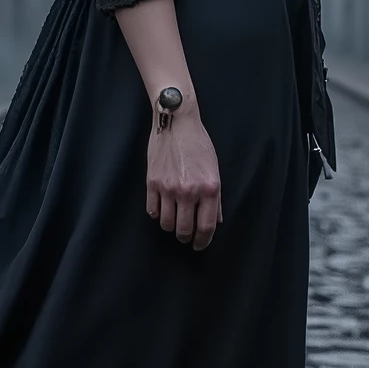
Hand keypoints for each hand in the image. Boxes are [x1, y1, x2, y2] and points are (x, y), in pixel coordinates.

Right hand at [146, 110, 221, 250]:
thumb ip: (216, 199)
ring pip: (166, 224)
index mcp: (209, 188)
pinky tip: (162, 209)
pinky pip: (152, 211)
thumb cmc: (198, 144)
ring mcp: (168, 187)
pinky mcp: (152, 182)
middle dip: (186, 237)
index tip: (199, 245)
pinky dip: (157, 214)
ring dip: (171, 227)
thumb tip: (215, 222)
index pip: (206, 227)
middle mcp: (189, 190)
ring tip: (174, 222)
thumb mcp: (214, 170)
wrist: (176, 122)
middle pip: (184, 230)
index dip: (203, 241)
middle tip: (186, 236)